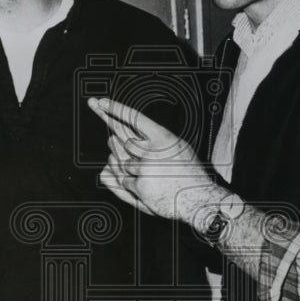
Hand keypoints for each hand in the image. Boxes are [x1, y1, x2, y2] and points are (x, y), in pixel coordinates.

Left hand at [87, 97, 214, 220]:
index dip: (116, 109)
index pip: (134, 118)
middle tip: (118, 142)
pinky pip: (124, 181)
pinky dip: (132, 185)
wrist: (198, 198)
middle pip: (121, 140)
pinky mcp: (140, 185)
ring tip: (150, 174)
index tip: (101, 102)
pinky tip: (149, 187)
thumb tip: (115, 143)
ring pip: (120, 163)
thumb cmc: (187, 174)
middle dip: (115, 142)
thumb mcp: (174, 151)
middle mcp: (153, 150)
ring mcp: (145, 169)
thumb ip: (146, 145)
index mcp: (164, 138)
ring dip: (128, 168)